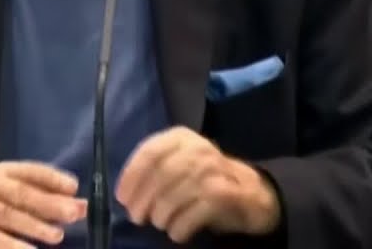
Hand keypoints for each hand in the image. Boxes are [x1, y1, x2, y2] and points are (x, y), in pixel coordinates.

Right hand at [0, 161, 87, 247]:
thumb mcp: (11, 194)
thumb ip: (44, 197)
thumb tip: (82, 205)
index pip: (28, 171)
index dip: (51, 178)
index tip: (74, 186)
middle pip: (20, 194)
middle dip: (48, 203)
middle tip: (74, 212)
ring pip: (6, 215)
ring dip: (33, 225)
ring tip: (57, 236)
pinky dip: (11, 244)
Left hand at [116, 127, 280, 243]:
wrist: (249, 192)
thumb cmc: (204, 178)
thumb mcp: (179, 162)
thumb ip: (155, 169)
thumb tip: (127, 194)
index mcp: (181, 137)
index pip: (150, 152)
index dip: (131, 176)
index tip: (122, 198)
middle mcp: (199, 149)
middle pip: (161, 175)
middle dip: (143, 200)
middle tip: (136, 218)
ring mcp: (214, 171)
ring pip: (174, 196)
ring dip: (160, 215)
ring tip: (159, 223)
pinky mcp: (226, 195)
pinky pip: (193, 214)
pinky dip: (179, 227)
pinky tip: (176, 233)